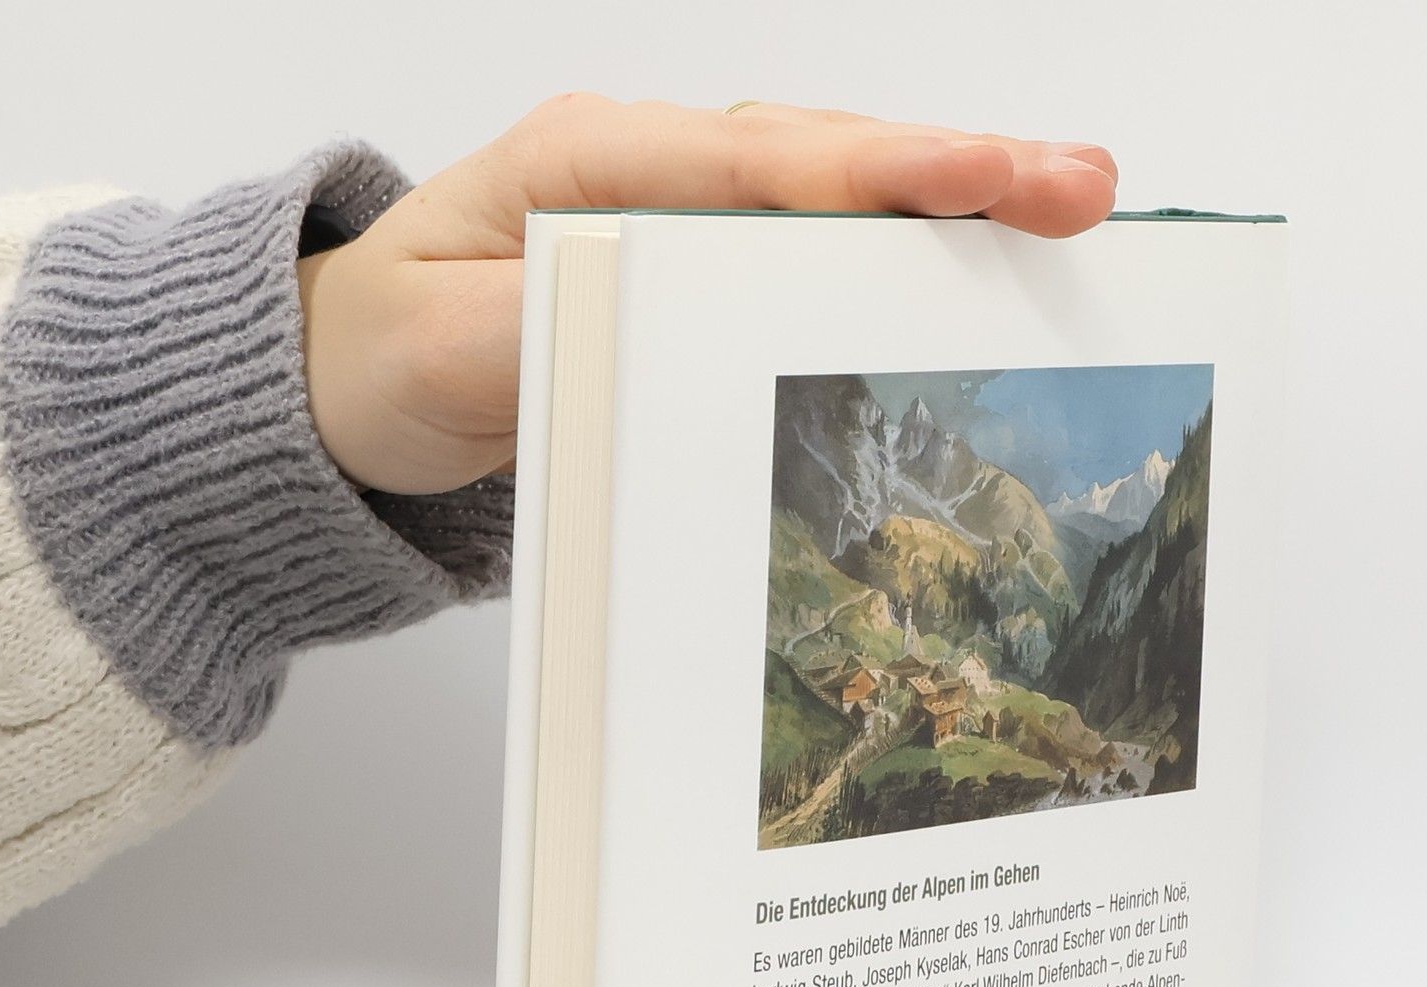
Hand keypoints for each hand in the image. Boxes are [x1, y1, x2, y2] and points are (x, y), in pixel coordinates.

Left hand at [296, 97, 1117, 495]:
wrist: (345, 388)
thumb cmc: (385, 359)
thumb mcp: (438, 355)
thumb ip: (538, 331)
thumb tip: (651, 317)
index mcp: (585, 164)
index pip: (749, 162)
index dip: (870, 173)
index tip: (975, 180)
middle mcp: (648, 171)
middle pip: (822, 159)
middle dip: (955, 172)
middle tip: (1080, 187)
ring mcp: (680, 216)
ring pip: (834, 195)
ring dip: (953, 206)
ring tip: (1070, 209)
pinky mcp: (700, 273)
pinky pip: (815, 252)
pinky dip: (902, 254)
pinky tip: (982, 265)